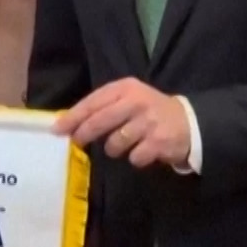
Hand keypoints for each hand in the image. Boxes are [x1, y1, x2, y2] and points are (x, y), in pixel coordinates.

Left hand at [54, 77, 190, 168]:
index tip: (57, 129)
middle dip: (84, 133)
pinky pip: (134, 157)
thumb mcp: (128, 99)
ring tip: (124, 144)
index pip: (93, 101)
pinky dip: (135, 158)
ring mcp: (148, 122)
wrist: (189, 122)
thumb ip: (103, 107)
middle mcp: (136, 102)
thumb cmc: (149, 111)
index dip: (73, 116)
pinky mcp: (158, 142)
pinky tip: (144, 151)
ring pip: (114, 143)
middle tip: (78, 142)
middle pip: (99, 120)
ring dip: (114, 149)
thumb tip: (67, 123)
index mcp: (126, 88)